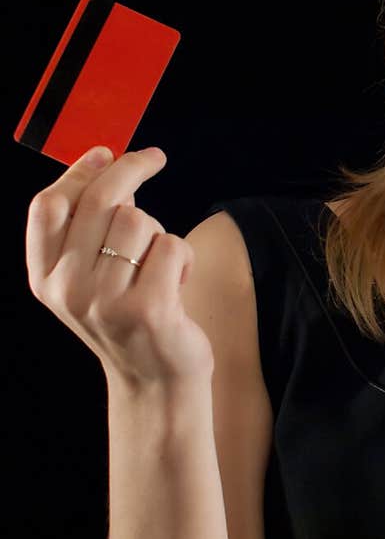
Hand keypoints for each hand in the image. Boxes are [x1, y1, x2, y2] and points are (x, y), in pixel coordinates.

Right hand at [25, 146, 214, 387]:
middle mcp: (68, 290)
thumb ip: (89, 229)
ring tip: (160, 267)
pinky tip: (178, 285)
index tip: (105, 153)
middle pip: (100, 200)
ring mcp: (106, 301)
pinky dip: (184, 259)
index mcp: (46, 279)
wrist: (155, 386)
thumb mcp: (93, 279)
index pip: (48, 206)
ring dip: (159, 233)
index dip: (79, 171)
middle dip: (131, 168)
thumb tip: (107, 162)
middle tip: (155, 158)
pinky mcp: (148, 309)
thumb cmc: (130, 321)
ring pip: (139, 220)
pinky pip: (172, 246)